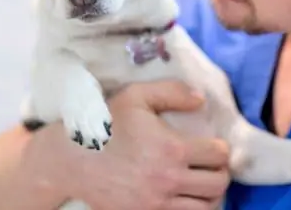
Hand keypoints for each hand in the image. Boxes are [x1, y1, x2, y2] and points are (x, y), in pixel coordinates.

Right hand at [75, 80, 230, 209]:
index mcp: (172, 148)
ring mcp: (157, 204)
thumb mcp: (137, 96)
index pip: (219, 154)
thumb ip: (172, 92)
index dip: (220, 148)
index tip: (212, 146)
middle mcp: (169, 180)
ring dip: (208, 196)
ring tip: (200, 184)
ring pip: (205, 208)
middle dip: (219, 172)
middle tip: (209, 165)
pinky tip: (184, 199)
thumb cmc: (105, 124)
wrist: (71, 160)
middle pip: (218, 184)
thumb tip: (201, 100)